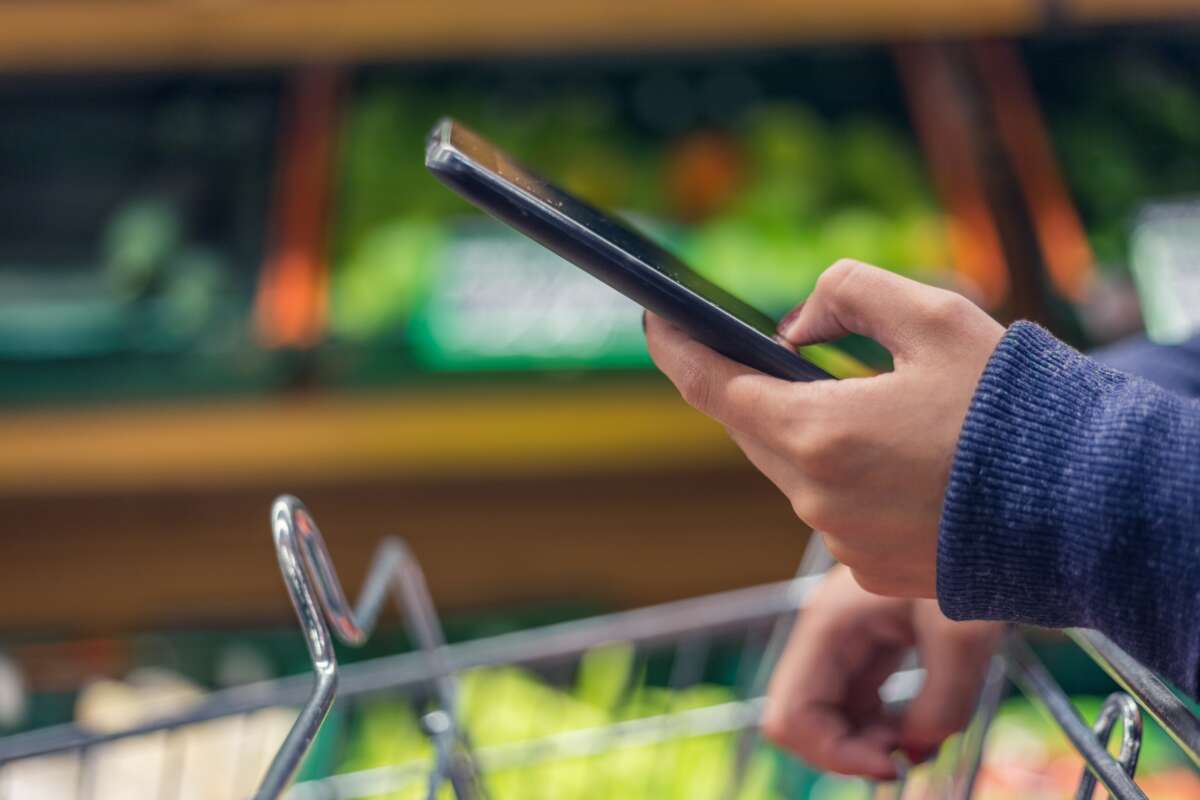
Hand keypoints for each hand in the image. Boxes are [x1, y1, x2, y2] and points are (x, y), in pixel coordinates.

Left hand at [644, 260, 1004, 596]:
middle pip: (753, 431)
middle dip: (753, 390)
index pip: (713, 389)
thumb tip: (793, 331)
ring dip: (806, 435)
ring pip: (794, 473)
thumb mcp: (934, 317)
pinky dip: (846, 478)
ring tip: (852, 404)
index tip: (654, 325)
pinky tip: (891, 459)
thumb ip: (847, 295)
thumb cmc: (1014, 409)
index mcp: (817, 434)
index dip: (676, 352)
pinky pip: (835, 512)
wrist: (1088, 509)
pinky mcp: (874, 571)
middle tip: (762, 353)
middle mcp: (816, 499)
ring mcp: (843, 544)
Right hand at [762, 566, 1001, 778]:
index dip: (834, 755)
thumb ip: (941, 704)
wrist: (987, 522)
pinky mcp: (869, 649)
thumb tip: (916, 750)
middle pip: (804, 721)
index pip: (791, 717)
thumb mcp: (962, 635)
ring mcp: (844, 644)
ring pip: (830, 718)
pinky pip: (858, 705)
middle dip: (849, 751)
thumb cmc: (969, 560)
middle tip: (908, 755)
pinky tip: (923, 721)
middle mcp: (825, 638)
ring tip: (922, 735)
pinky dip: (884, 727)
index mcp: (828, 627)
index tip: (892, 764)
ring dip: (868, 743)